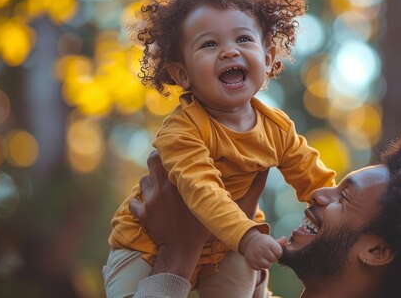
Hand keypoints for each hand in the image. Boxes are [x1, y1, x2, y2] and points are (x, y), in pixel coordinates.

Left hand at [129, 151, 270, 276]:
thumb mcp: (221, 203)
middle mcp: (162, 186)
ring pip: (143, 181)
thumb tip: (265, 169)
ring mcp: (149, 199)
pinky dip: (140, 202)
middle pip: (152, 161)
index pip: (169, 153)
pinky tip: (149, 206)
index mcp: (181, 181)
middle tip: (166, 165)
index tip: (175, 149)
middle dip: (158, 160)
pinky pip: (135, 202)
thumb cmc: (202, 229)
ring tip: (160, 187)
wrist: (180, 252)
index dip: (171, 150)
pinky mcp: (140, 213)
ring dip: (150, 182)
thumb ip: (241, 187)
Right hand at [239, 229, 282, 269]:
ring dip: (266, 263)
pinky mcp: (251, 262)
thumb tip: (285, 239)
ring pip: (266, 266)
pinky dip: (259, 266)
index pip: (279, 253)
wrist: (249, 242)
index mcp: (268, 243)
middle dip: (272, 258)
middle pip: (273, 259)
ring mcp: (255, 256)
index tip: (273, 251)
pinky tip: (258, 260)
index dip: (277, 253)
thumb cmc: (263, 242)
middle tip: (268, 254)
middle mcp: (261, 249)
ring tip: (264, 258)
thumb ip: (279, 242)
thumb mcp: (271, 240)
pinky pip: (259, 268)